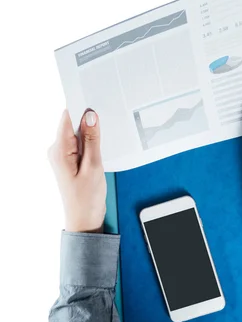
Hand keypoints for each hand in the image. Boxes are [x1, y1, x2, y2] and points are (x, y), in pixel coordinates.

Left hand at [48, 109, 105, 232]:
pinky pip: (79, 143)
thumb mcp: (94, 166)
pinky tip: (98, 152)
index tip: (95, 102)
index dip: (81, 108)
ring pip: (77, 134)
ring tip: (101, 147)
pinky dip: (90, 144)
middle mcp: (56, 150)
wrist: (83, 218)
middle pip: (72, 124)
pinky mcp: (69, 159)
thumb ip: (92, 139)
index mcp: (59, 150)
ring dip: (91, 135)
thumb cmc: (87, 197)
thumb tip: (90, 116)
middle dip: (89, 122)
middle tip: (105, 128)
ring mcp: (62, 155)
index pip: (67, 118)